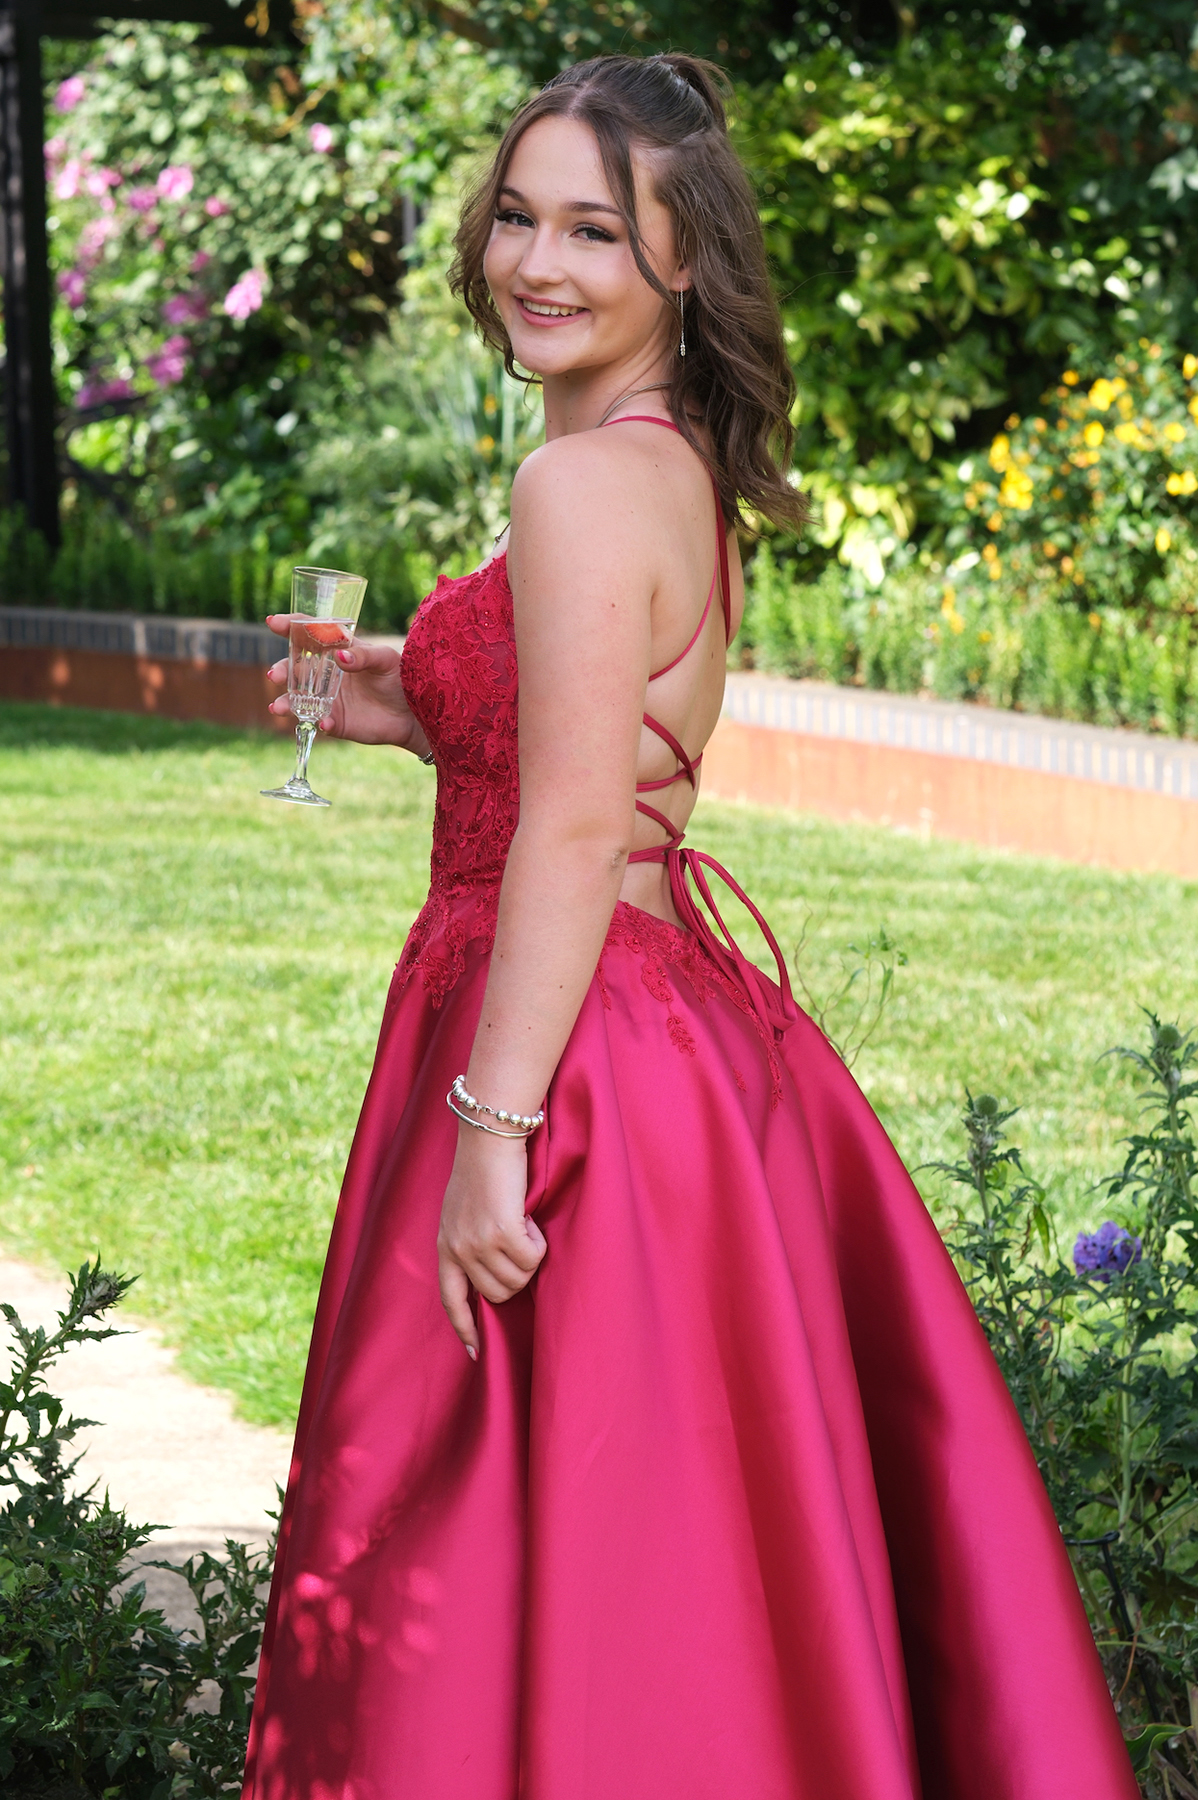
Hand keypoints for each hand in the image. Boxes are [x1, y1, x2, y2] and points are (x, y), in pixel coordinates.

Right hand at [265, 615, 427, 752]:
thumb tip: (340, 657)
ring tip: (278, 707)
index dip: (290, 626)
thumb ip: (364, 656)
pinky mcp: (336, 722)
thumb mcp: (385, 659)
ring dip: (286, 702)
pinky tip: (324, 723)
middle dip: (282, 670)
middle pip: (295, 669)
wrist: (413, 713)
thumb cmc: (399, 678)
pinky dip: (320, 723)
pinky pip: (322, 723)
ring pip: (299, 700)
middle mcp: (326, 674)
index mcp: (336, 650)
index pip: (308, 634)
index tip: (274, 622)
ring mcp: (328, 699)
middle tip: (275, 675)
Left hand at [437, 1128, 546, 1358]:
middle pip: (498, 1294)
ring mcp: (478, 1244)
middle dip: (517, 1276)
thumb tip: (493, 1276)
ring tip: (522, 1225)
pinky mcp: (502, 1233)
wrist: (489, 1138)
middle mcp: (458, 1250)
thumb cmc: (482, 1170)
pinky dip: (539, 1241)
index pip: (452, 1300)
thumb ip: (469, 1242)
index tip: (475, 1352)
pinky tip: (528, 1218)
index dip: (465, 1328)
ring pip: (519, 1279)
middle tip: (521, 1244)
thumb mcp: (461, 1212)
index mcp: (445, 1246)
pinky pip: (533, 1257)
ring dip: (529, 1257)